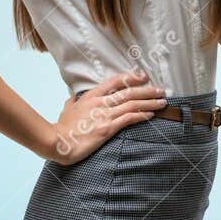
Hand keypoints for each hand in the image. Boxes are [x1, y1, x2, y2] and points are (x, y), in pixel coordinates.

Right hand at [47, 70, 165, 165]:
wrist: (57, 142)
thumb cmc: (61, 128)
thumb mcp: (66, 109)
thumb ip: (72, 102)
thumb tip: (72, 97)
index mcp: (91, 96)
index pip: (116, 81)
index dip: (132, 77)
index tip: (144, 76)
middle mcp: (100, 102)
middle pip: (129, 92)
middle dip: (148, 90)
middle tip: (161, 90)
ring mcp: (105, 115)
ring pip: (133, 104)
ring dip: (150, 102)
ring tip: (162, 102)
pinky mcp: (108, 128)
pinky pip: (129, 118)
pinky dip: (142, 115)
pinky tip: (152, 115)